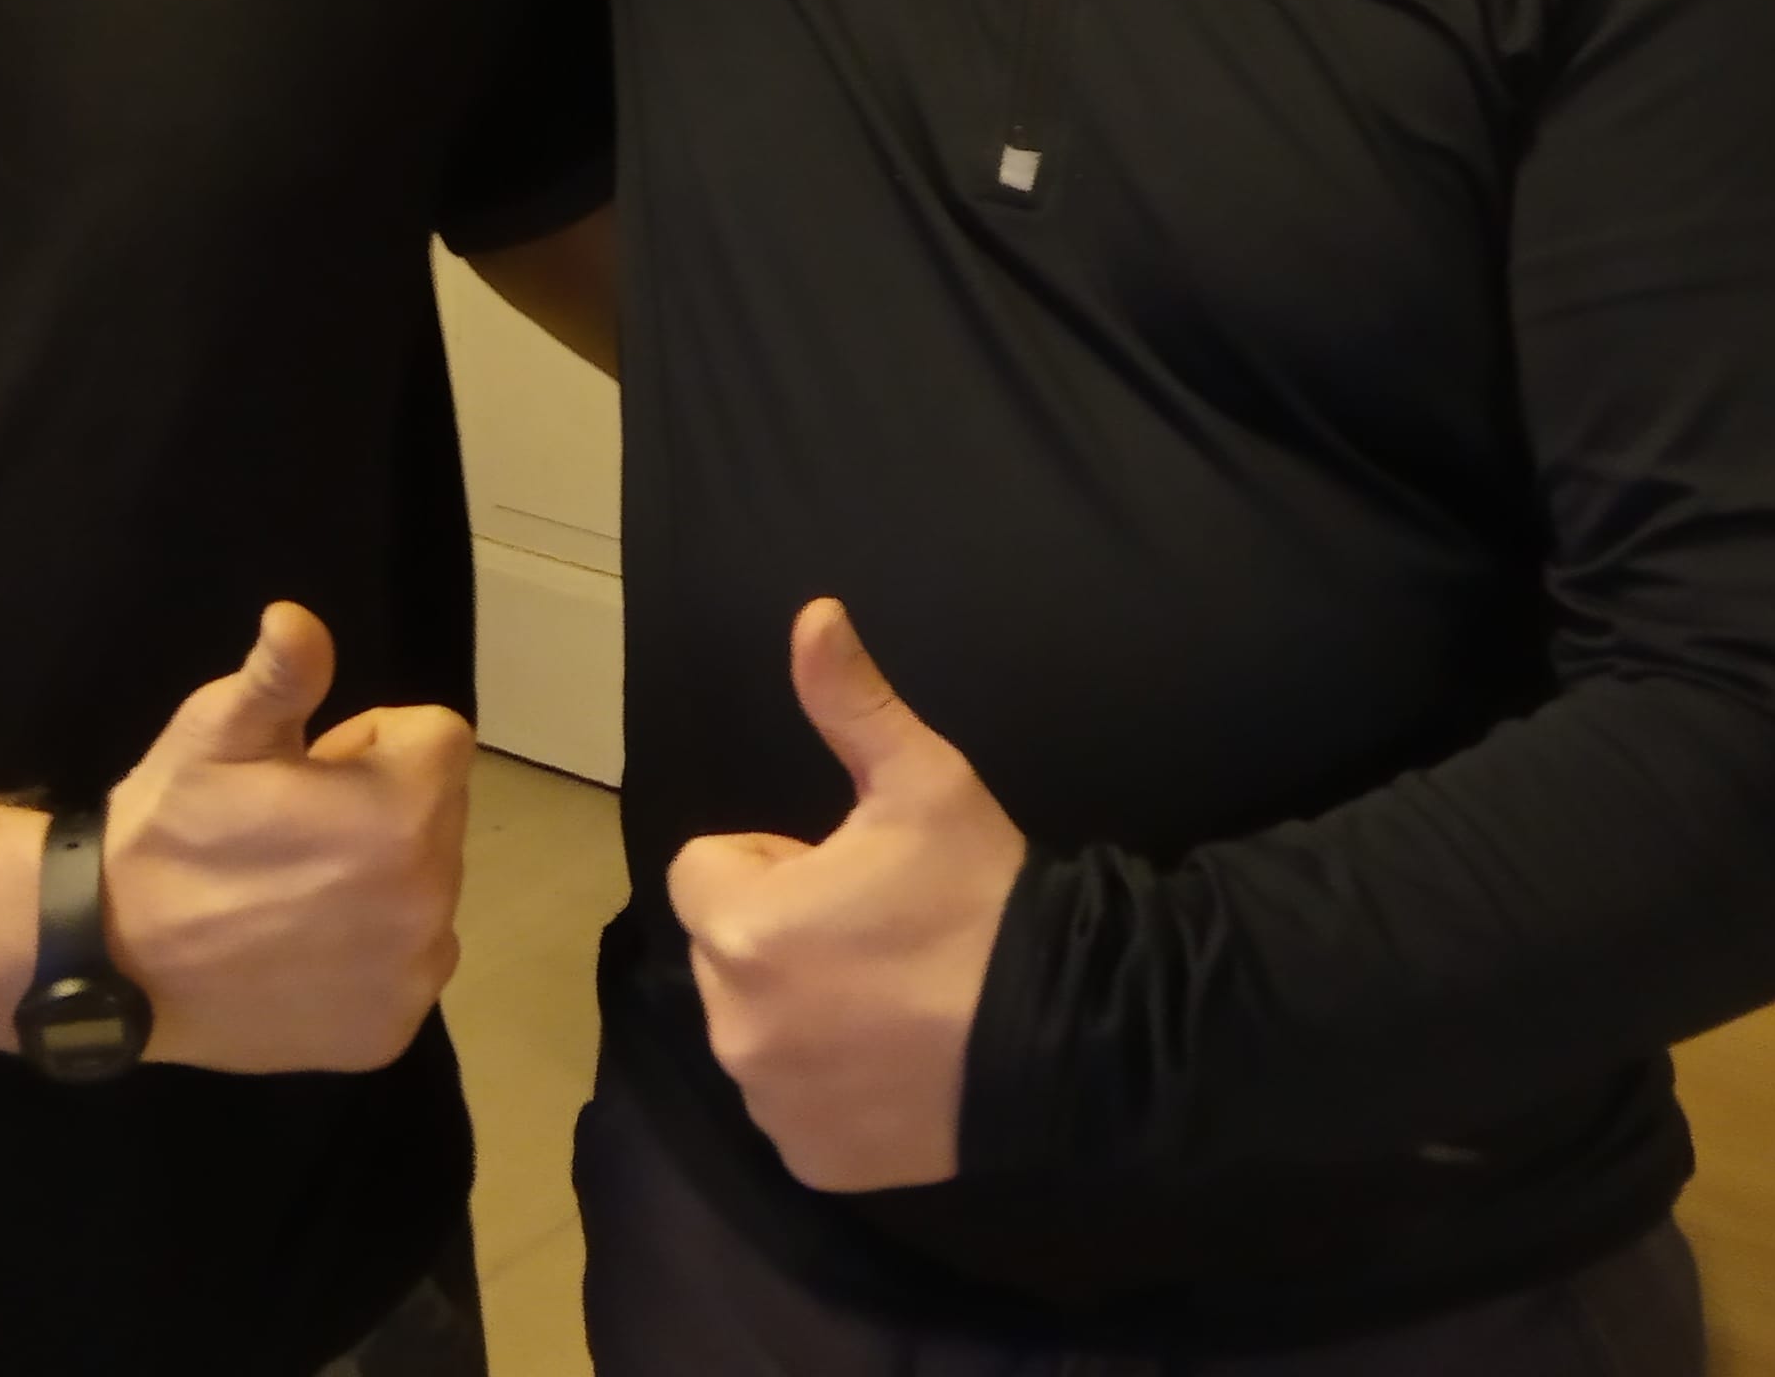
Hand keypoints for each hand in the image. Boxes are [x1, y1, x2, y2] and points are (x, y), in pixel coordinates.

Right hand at [103, 603, 472, 1073]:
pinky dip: (369, 956)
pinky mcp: (390, 1032)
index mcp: (403, 812)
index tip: (309, 771)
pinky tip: (299, 952)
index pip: (438, 739)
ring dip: (381, 882)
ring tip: (290, 894)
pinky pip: (407, 966)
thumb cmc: (168, 830)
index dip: (371, 743)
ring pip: (427, 891)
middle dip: (382, 809)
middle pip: (438, 816)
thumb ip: (280, 673)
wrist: (108, 959)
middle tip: (294, 833)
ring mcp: (412, 975)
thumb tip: (296, 618)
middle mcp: (430, 899)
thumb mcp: (216, 733)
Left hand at [665, 599, 1025, 1190]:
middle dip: (780, 934)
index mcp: (743, 927)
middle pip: (726, 950)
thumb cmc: (983, 900)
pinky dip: (825, 1082)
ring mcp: (770, 1102)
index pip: (705, 870)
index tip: (851, 876)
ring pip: (753, 1026)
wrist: (1068, 1038)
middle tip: (878, 936)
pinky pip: (787, 1102)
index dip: (776, 864)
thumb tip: (812, 613)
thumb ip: (851, 702)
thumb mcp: (925, 783)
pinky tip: (896, 1061)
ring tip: (892, 998)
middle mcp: (735, 1025)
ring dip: (797, 1007)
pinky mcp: (808, 1160)